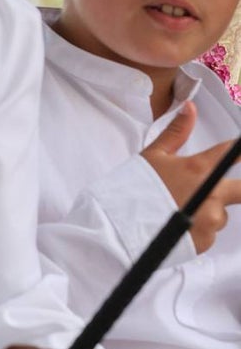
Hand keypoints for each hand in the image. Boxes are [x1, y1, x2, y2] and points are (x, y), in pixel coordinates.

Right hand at [140, 101, 240, 252]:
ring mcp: (211, 220)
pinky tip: (176, 225)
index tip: (240, 150)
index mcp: (199, 170)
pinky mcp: (206, 241)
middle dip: (236, 188)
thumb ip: (176, 132)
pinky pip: (209, 232)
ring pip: (220, 213)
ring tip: (177, 210)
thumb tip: (190, 107)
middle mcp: (212, 195)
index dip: (240, 150)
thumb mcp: (152, 155)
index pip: (231, 153)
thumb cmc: (134, 187)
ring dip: (207, 211)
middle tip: (213, 190)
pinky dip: (197, 229)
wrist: (120, 226)